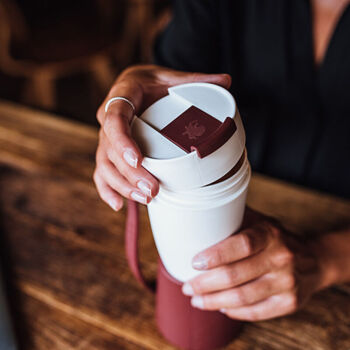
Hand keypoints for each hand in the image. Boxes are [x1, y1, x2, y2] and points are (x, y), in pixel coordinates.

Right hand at [93, 64, 230, 209]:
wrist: (135, 85)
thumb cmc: (152, 82)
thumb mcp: (171, 77)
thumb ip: (195, 79)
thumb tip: (227, 81)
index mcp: (121, 96)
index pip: (115, 120)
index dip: (123, 141)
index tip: (138, 160)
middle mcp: (108, 118)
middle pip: (110, 151)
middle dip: (130, 174)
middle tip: (153, 190)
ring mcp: (106, 137)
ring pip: (105, 165)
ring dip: (123, 185)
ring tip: (146, 199)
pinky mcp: (108, 150)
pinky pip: (101, 172)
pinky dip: (107, 190)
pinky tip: (119, 206)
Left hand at [182, 208, 322, 320]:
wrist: (314, 261)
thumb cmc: (276, 239)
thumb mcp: (260, 222)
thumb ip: (235, 220)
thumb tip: (198, 218)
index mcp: (270, 234)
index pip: (241, 245)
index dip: (216, 256)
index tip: (194, 263)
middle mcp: (281, 258)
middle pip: (235, 276)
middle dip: (205, 284)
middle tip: (188, 287)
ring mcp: (287, 283)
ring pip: (242, 298)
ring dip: (213, 301)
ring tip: (197, 300)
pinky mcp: (290, 303)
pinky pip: (255, 312)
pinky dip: (234, 312)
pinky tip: (220, 307)